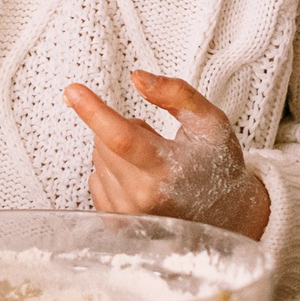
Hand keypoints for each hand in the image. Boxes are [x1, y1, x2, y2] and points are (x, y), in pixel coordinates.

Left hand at [65, 71, 271, 240]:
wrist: (227, 214)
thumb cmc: (218, 165)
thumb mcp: (209, 121)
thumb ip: (175, 94)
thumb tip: (136, 78)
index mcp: (168, 169)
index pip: (121, 137)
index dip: (93, 111)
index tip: (72, 90)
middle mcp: (144, 196)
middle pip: (104, 142)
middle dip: (122, 129)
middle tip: (156, 141)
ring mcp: (128, 214)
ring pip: (97, 159)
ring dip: (117, 151)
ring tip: (154, 163)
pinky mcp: (117, 222)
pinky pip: (95, 180)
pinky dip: (112, 171)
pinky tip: (141, 179)